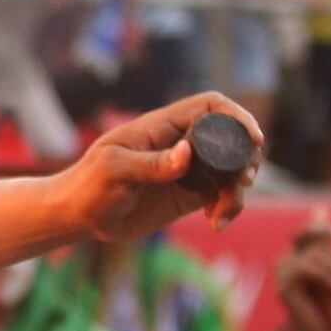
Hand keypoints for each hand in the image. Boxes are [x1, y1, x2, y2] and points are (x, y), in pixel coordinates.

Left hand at [56, 94, 260, 244]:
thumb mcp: (114, 171)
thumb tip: (187, 154)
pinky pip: (220, 196)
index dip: (236, 115)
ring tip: (221, 214)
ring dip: (237, 191)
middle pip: (230, 138)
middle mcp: (180, 144)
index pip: (210, 106)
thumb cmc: (88, 186)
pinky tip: (215, 224)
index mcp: (163, 126)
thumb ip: (150, 164)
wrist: (77, 216)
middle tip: (242, 182)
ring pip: (230, 171)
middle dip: (246, 158)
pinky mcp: (188, 195)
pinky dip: (226, 208)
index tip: (253, 137)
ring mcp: (187, 170)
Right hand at [276, 215, 330, 330]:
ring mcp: (283, 274)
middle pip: (314, 244)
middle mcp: (288, 262)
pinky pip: (304, 268)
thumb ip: (329, 245)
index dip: (323, 229)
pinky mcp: (284, 286)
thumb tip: (320, 209)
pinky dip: (325, 275)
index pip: (307, 233)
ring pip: (313, 255)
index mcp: (301, 258)